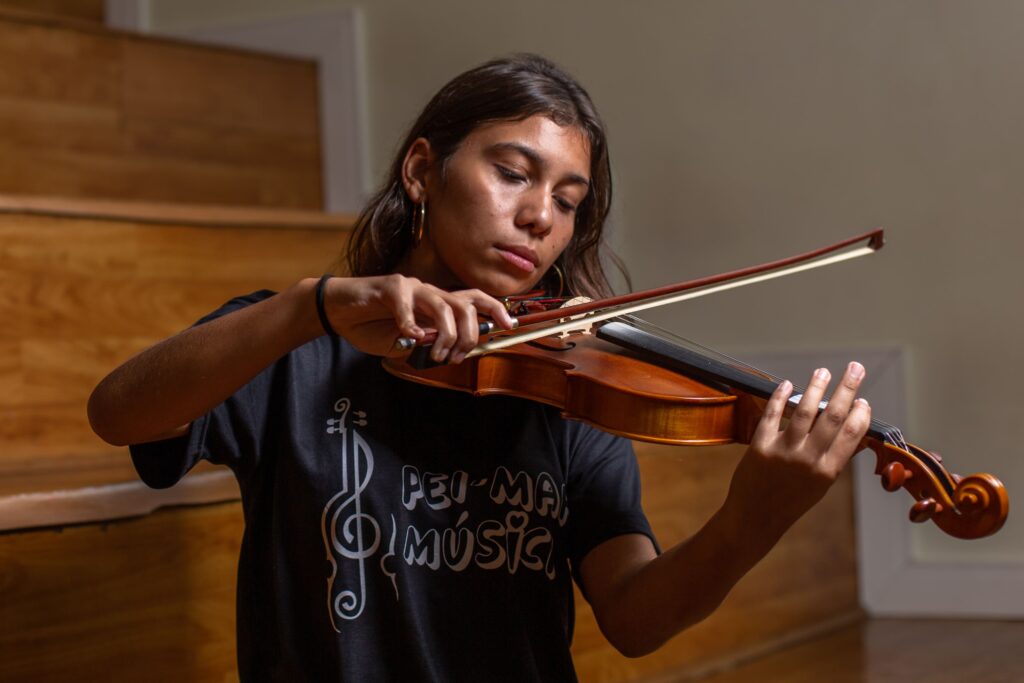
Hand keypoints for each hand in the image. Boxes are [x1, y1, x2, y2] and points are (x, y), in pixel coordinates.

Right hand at [321, 275, 514, 361]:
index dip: (495, 310)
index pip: (474, 301)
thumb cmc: (372, 327)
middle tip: (454, 356)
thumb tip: (446, 350)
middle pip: (465, 304)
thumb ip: (426, 345)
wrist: (339, 313)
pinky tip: (407, 336)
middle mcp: (429, 293)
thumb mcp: (406, 345)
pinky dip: (410, 323)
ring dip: (445, 333)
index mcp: (436, 305)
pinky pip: (406, 304)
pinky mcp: (389, 288)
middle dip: (469, 334)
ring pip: (443, 304)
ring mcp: (411, 288)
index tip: (509, 326)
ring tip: (435, 352)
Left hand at [723, 362, 871, 545]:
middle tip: (856, 368)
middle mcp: (807, 460)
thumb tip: (859, 436)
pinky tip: (788, 384)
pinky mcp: (760, 446)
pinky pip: (772, 415)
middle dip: (847, 389)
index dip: (860, 414)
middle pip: (832, 416)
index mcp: (827, 471)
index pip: (852, 435)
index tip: (863, 400)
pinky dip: (780, 396)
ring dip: (816, 386)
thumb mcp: (821, 486)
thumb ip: (837, 459)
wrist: (755, 518)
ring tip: (823, 371)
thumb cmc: (791, 501)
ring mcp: (783, 451)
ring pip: (803, 410)